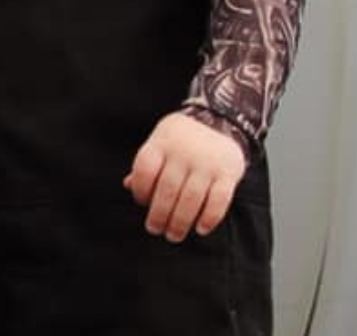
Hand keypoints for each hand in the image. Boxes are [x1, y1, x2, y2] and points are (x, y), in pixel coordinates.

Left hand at [123, 111, 245, 241]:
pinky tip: (200, 228)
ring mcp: (206, 162)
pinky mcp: (227, 173)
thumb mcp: (160, 143)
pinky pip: (218, 201)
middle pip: (167, 190)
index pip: (145, 170)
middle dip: (159, 216)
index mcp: (162, 142)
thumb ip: (147, 164)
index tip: (142, 203)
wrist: (219, 121)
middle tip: (156, 229)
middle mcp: (184, 151)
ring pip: (191, 199)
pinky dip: (208, 219)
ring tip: (173, 235)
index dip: (140, 191)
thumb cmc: (181, 139)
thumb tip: (129, 185)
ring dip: (180, 222)